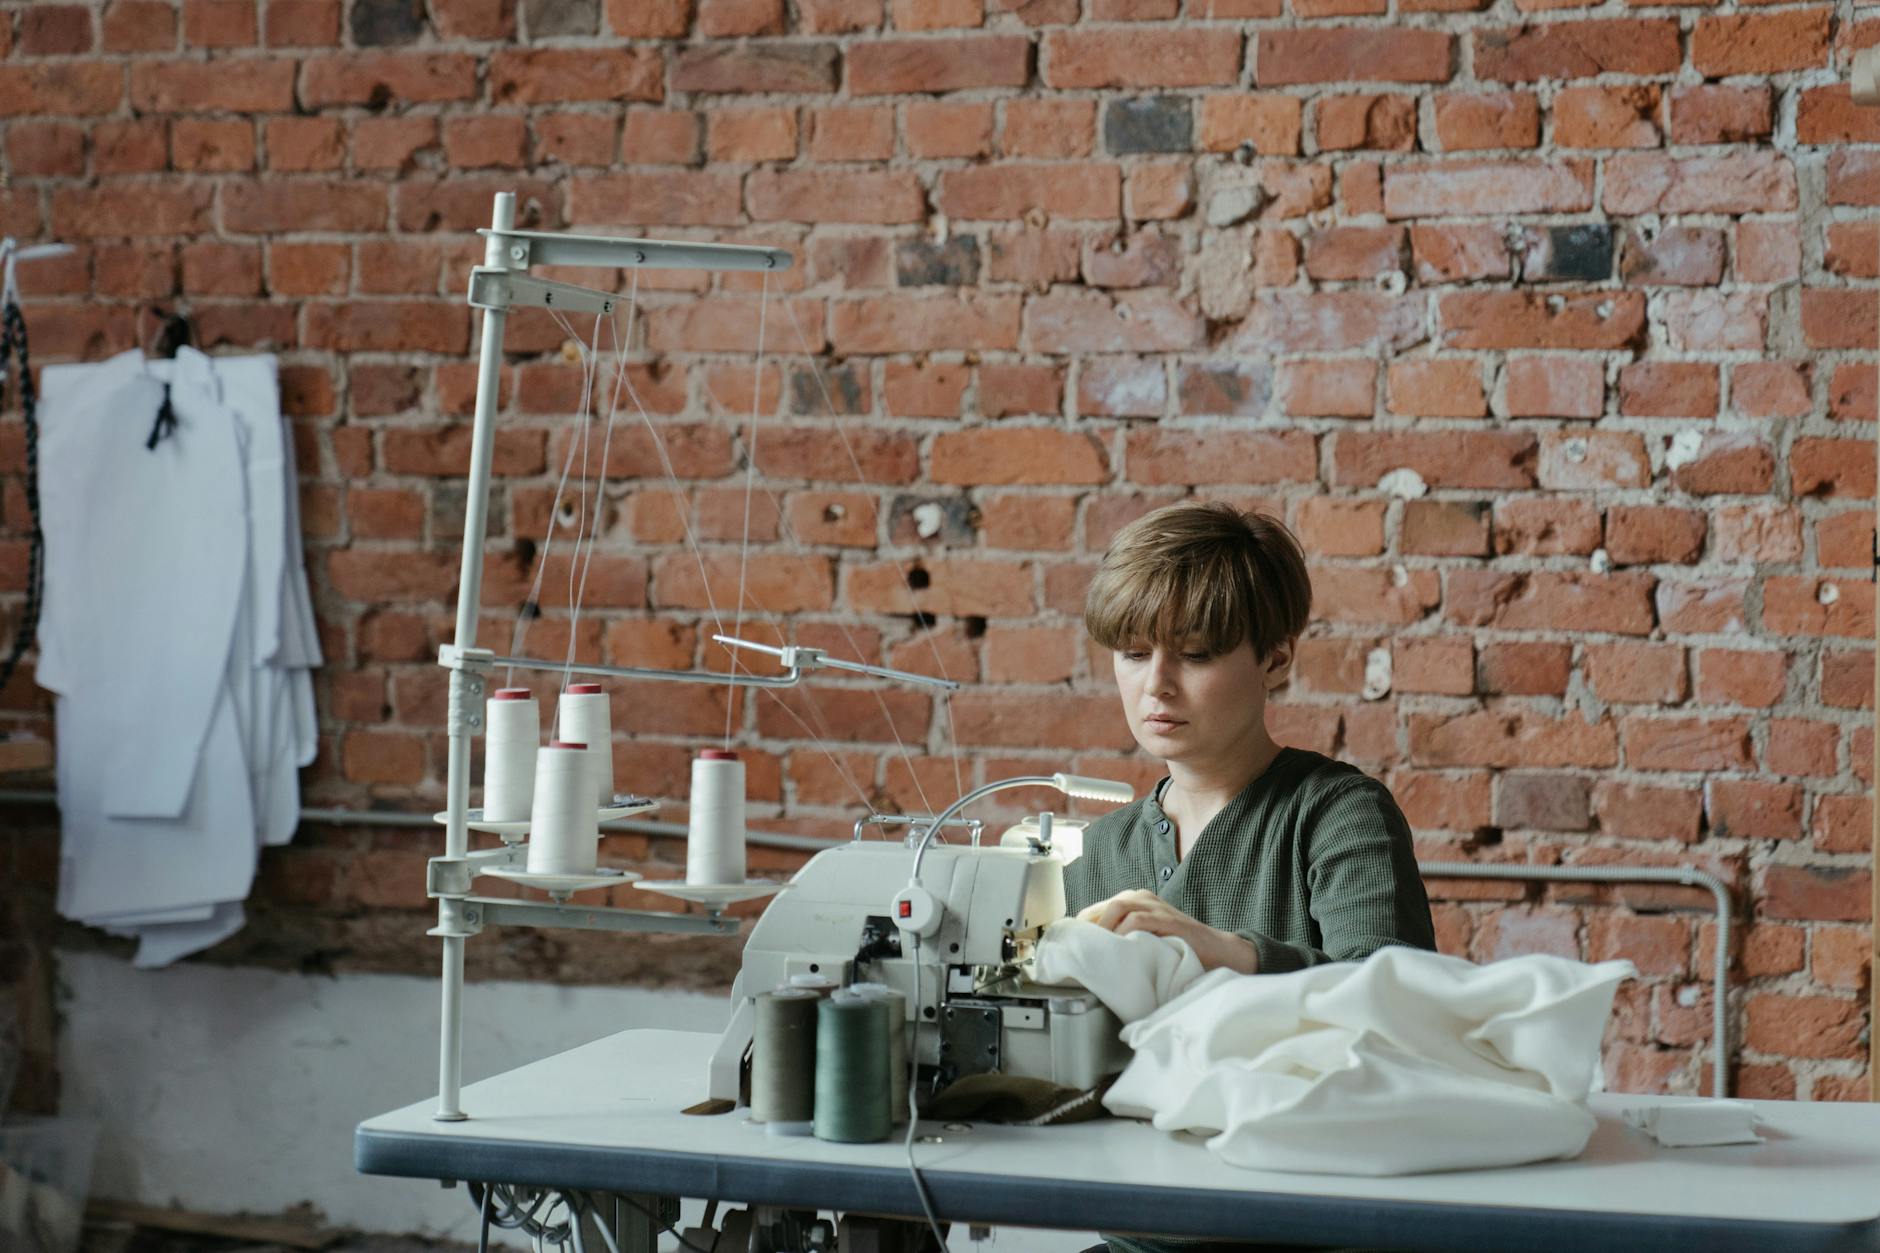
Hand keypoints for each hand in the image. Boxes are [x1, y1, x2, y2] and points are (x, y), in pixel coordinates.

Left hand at [1077, 889, 1259, 974]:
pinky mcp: (1167, 919)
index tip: (1071, 949)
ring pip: (1117, 907)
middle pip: (1102, 907)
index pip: (1095, 909)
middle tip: (1079, 954)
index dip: (1081, 928)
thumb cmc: (1177, 947)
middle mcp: (1141, 898)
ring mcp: (1155, 906)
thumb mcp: (1144, 938)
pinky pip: (1137, 920)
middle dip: (1088, 930)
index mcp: (1133, 901)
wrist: (1217, 950)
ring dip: (1103, 930)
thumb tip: (1090, 955)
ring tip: (1096, 952)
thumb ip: (1122, 938)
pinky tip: (1120, 949)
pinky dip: (1124, 933)